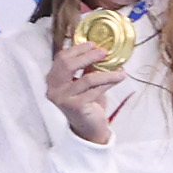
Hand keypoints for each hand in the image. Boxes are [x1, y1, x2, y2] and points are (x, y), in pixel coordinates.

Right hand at [44, 25, 118, 141]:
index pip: (61, 58)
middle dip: (88, 56)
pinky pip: (95, 90)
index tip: (93, 44)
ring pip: (87, 78)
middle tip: (105, 52)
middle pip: (68, 64)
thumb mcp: (84, 81)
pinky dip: (109, 83)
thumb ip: (87, 67)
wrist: (89, 128)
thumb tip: (100, 49)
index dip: (78, 49)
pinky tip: (119, 78)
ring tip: (120, 69)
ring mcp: (62, 98)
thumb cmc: (86, 102)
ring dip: (106, 72)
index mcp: (52, 79)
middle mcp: (53, 88)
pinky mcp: (75, 106)